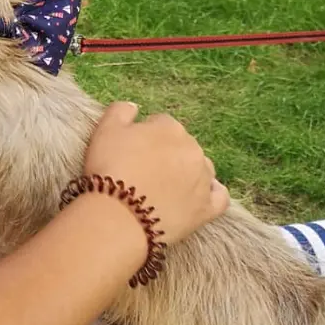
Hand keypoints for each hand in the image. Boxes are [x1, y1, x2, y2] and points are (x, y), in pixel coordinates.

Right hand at [82, 101, 228, 246]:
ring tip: (164, 188)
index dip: (145, 137)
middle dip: (166, 155)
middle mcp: (193, 149)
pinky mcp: (207, 208)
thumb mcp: (104, 130)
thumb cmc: (109, 170)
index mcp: (170, 128)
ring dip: (187, 173)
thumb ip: (120, 111)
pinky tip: (199, 197)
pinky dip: (212, 194)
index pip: (161, 124)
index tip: (131, 152)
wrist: (117, 218)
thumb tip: (134, 107)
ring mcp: (203, 179)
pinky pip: (220, 197)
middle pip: (182, 146)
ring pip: (201, 169)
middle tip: (142, 172)